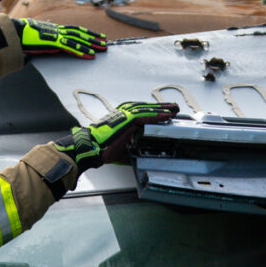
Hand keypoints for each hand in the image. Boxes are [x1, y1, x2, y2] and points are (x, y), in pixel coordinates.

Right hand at [16, 19, 106, 58]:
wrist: (15, 33)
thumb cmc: (23, 37)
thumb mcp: (37, 38)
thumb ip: (45, 41)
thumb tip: (46, 45)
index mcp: (55, 29)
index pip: (74, 30)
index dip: (86, 33)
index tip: (96, 36)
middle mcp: (58, 31)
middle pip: (80, 33)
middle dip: (93, 37)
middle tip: (105, 42)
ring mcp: (56, 36)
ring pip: (78, 39)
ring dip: (91, 44)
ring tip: (102, 48)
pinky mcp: (54, 43)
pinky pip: (71, 47)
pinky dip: (82, 51)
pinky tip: (90, 55)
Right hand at [60, 100, 175, 170]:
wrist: (91, 147)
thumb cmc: (102, 148)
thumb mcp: (122, 150)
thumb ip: (131, 150)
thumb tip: (138, 159)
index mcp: (122, 118)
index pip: (142, 113)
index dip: (154, 113)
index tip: (165, 114)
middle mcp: (124, 114)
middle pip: (147, 108)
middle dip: (161, 108)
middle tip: (174, 107)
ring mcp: (126, 115)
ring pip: (148, 110)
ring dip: (162, 109)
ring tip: (174, 109)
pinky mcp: (127, 119)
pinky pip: (146, 116)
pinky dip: (157, 115)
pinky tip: (166, 115)